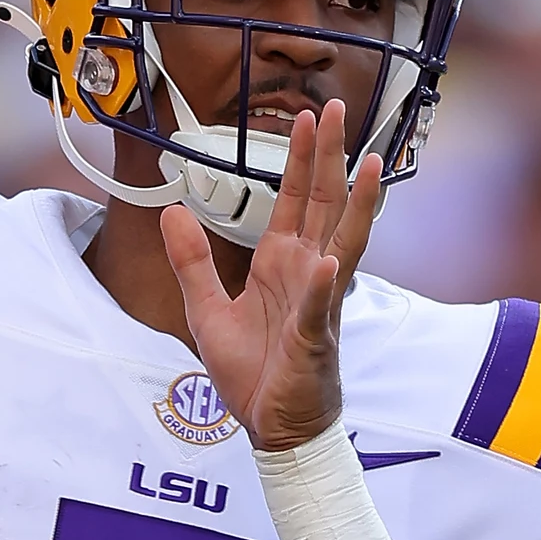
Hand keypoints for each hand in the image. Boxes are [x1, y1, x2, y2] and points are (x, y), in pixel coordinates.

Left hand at [161, 100, 380, 450]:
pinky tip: (325, 264)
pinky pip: (318, 309)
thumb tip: (172, 211)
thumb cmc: (253, 373)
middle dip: (330, 158)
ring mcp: (317, 304)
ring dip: (355, 206)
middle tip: (339, 111)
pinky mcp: (313, 340)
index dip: (300, 158)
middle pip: (324, 204)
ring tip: (368, 166)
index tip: (307, 119)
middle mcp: (306, 274)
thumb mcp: (206, 310)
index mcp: (281, 264)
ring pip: (341, 245)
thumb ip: (191, 260)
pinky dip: (321, 287)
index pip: (295, 199)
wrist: (272, 428)